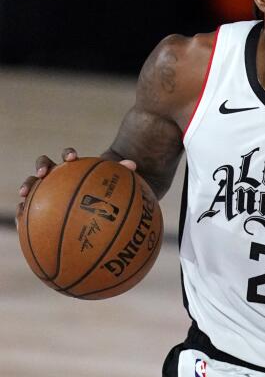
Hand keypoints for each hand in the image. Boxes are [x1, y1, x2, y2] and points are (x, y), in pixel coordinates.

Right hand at [17, 149, 136, 214]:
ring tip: (23, 197)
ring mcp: (47, 191)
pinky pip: (30, 210)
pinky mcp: (41, 207)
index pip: (68, 157)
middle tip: (43, 174)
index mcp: (76, 169)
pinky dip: (24, 213)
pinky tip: (20, 222)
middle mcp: (59, 177)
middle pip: (44, 166)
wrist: (101, 206)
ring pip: (33, 185)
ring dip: (26, 188)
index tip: (72, 159)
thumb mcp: (118, 184)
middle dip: (41, 167)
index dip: (68, 155)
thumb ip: (123, 173)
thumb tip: (132, 165)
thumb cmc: (111, 193)